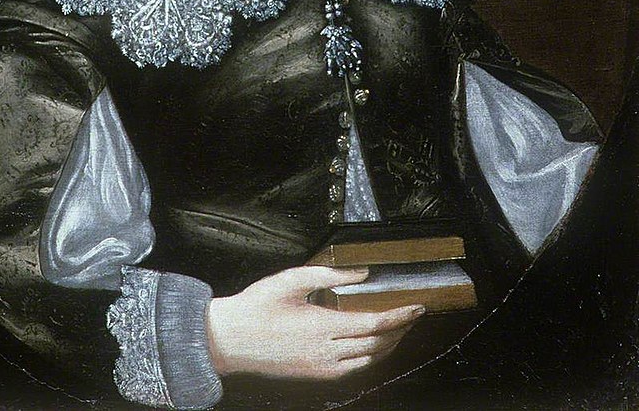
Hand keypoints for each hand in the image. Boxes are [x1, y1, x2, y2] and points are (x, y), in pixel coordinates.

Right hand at [206, 265, 424, 379]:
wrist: (230, 340)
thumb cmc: (257, 307)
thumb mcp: (291, 279)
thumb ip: (329, 274)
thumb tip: (362, 273)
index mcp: (323, 326)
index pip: (374, 322)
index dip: (400, 315)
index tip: (417, 307)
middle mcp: (326, 352)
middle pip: (377, 344)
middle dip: (399, 330)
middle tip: (412, 314)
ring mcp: (321, 368)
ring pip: (368, 360)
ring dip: (388, 345)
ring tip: (398, 329)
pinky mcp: (314, 376)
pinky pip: (353, 370)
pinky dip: (370, 358)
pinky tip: (371, 348)